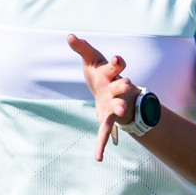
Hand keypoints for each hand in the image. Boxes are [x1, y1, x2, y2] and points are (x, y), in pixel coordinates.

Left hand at [66, 34, 141, 161]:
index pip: (117, 65)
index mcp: (111, 72)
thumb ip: (82, 48)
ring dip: (119, 109)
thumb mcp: (91, 59)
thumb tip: (69, 36)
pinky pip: (105, 132)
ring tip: (120, 112)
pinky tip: (98, 157)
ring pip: (118, 107)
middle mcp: (117, 88)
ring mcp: (114, 104)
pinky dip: (101, 144)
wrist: (108, 91)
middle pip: (123, 85)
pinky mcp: (108, 118)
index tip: (116, 58)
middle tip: (126, 83)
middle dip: (124, 85)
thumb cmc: (101, 73)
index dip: (117, 62)